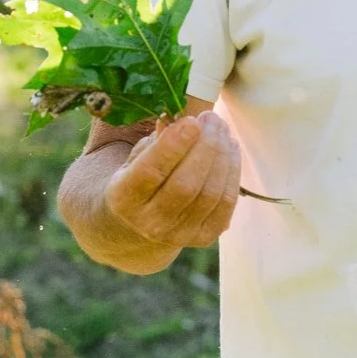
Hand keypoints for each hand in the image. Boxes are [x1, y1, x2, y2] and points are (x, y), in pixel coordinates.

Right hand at [103, 110, 240, 249]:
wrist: (139, 227)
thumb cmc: (138, 181)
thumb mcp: (134, 159)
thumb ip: (155, 141)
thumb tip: (179, 120)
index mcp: (123, 199)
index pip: (149, 172)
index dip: (173, 146)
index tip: (192, 121)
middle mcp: (149, 223)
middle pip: (186, 184)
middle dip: (206, 146)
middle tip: (212, 119)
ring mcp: (178, 235)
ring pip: (210, 193)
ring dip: (223, 156)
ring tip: (222, 130)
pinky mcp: (203, 238)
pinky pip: (226, 203)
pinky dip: (233, 172)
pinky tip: (231, 149)